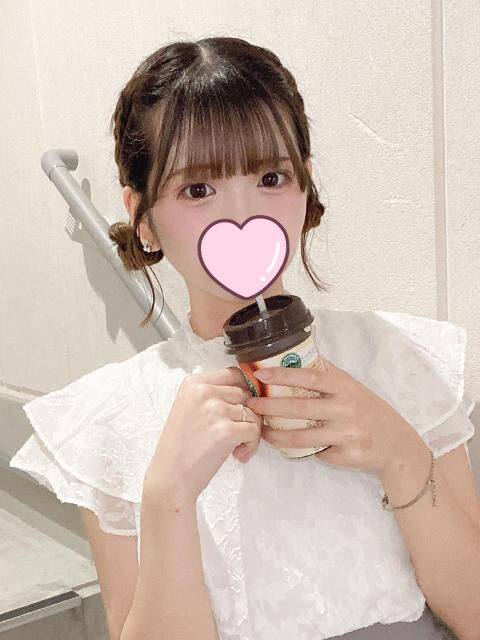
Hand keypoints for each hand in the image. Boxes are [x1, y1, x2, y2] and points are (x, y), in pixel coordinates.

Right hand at [144, 366, 261, 505]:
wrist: (170, 478)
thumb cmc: (180, 446)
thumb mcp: (188, 407)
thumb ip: (212, 394)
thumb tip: (247, 388)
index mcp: (194, 383)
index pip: (234, 374)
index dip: (245, 390)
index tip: (242, 408)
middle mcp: (204, 391)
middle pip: (246, 394)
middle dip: (247, 415)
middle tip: (236, 434)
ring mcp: (216, 410)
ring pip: (253, 413)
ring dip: (250, 433)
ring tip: (235, 448)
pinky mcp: (227, 430)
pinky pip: (254, 431)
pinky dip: (251, 445)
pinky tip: (238, 455)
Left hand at [246, 360, 422, 475]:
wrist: (395, 443)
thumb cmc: (366, 408)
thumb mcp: (351, 386)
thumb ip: (326, 374)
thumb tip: (294, 354)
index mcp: (344, 386)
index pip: (310, 377)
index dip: (283, 375)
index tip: (260, 374)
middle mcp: (346, 408)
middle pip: (300, 408)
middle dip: (270, 407)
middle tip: (250, 405)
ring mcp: (347, 434)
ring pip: (303, 436)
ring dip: (277, 435)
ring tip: (261, 431)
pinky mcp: (346, 456)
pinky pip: (316, 453)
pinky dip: (301, 450)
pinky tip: (288, 446)